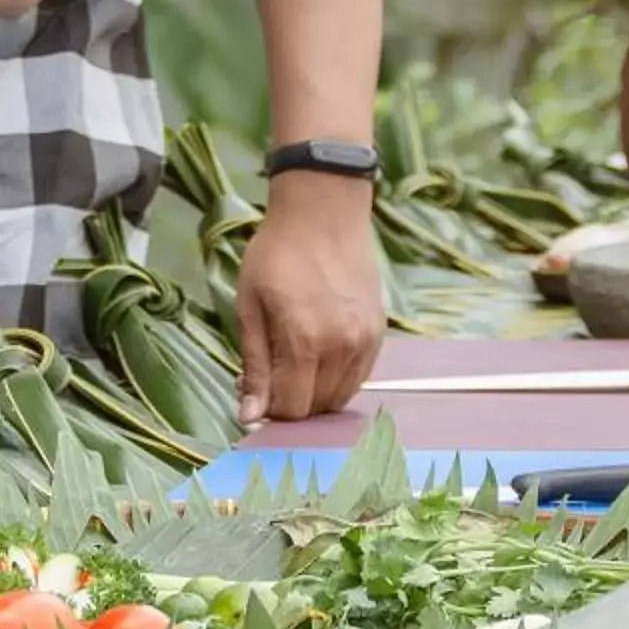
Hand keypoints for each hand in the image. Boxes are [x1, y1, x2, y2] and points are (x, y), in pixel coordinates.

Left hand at [232, 171, 385, 424]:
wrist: (324, 212)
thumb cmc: (276, 254)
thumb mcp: (250, 306)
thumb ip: (255, 365)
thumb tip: (249, 415)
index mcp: (305, 342)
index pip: (292, 409)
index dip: (269, 409)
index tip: (254, 390)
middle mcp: (342, 348)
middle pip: (317, 408)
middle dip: (290, 401)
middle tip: (270, 373)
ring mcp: (366, 341)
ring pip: (340, 397)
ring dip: (314, 393)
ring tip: (293, 362)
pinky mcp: (379, 332)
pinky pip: (359, 377)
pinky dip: (337, 379)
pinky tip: (318, 355)